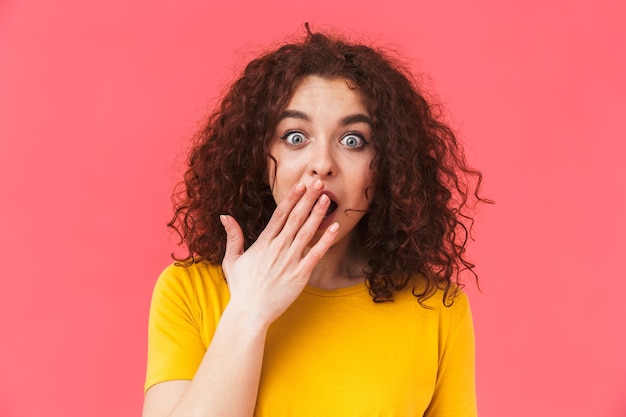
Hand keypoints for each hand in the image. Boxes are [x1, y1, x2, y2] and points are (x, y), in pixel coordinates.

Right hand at [219, 180, 338, 327]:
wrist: (249, 312)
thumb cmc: (241, 288)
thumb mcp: (232, 259)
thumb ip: (233, 236)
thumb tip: (225, 216)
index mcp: (263, 243)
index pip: (280, 215)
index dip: (291, 198)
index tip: (300, 184)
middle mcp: (278, 248)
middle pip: (296, 218)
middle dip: (308, 199)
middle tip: (319, 183)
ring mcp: (290, 261)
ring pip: (306, 232)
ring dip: (317, 214)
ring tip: (327, 198)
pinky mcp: (300, 274)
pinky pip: (315, 254)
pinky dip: (325, 240)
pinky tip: (334, 227)